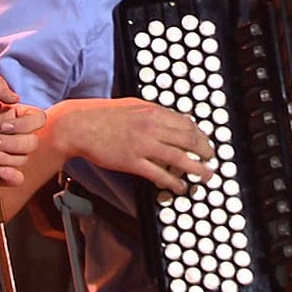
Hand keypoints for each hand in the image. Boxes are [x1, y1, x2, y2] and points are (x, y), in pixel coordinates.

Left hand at [0, 75, 45, 185]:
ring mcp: (6, 153)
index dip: (27, 124)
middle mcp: (12, 134)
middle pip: (32, 142)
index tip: (4, 124)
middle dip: (12, 143)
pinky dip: (10, 175)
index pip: (38, 119)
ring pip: (23, 159)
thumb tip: (15, 98)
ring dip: (7, 157)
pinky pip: (16, 178)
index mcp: (12, 115)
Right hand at [54, 96, 213, 194]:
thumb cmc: (102, 115)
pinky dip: (174, 182)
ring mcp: (143, 145)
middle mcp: (152, 127)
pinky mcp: (133, 162)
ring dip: (197, 169)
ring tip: (205, 175)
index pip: (187, 124)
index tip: (205, 144)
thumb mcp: (132, 105)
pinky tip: (180, 187)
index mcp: (152, 112)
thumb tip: (172, 120)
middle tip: (211, 160)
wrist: (80, 125)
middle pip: (189, 140)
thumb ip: (153, 112)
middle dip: (206, 152)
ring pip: (180, 159)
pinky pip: (160, 174)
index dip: (201, 136)